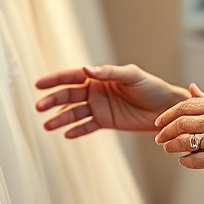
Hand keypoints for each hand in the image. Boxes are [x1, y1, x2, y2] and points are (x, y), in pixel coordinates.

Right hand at [35, 64, 188, 137]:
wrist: (165, 108)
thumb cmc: (150, 87)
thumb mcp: (131, 76)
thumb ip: (109, 73)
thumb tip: (86, 69)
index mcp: (99, 77)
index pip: (72, 77)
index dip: (54, 80)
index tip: (38, 84)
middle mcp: (95, 91)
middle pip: (68, 96)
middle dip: (53, 101)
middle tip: (39, 107)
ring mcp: (99, 107)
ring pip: (74, 113)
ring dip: (60, 118)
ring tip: (47, 126)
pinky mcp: (105, 122)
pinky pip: (87, 126)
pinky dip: (76, 130)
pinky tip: (66, 135)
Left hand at [155, 84, 203, 182]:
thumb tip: (192, 88)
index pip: (185, 105)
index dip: (168, 114)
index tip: (160, 121)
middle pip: (180, 124)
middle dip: (165, 131)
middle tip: (159, 137)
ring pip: (183, 143)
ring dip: (172, 147)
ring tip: (169, 148)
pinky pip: (193, 161)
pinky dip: (185, 161)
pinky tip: (185, 160)